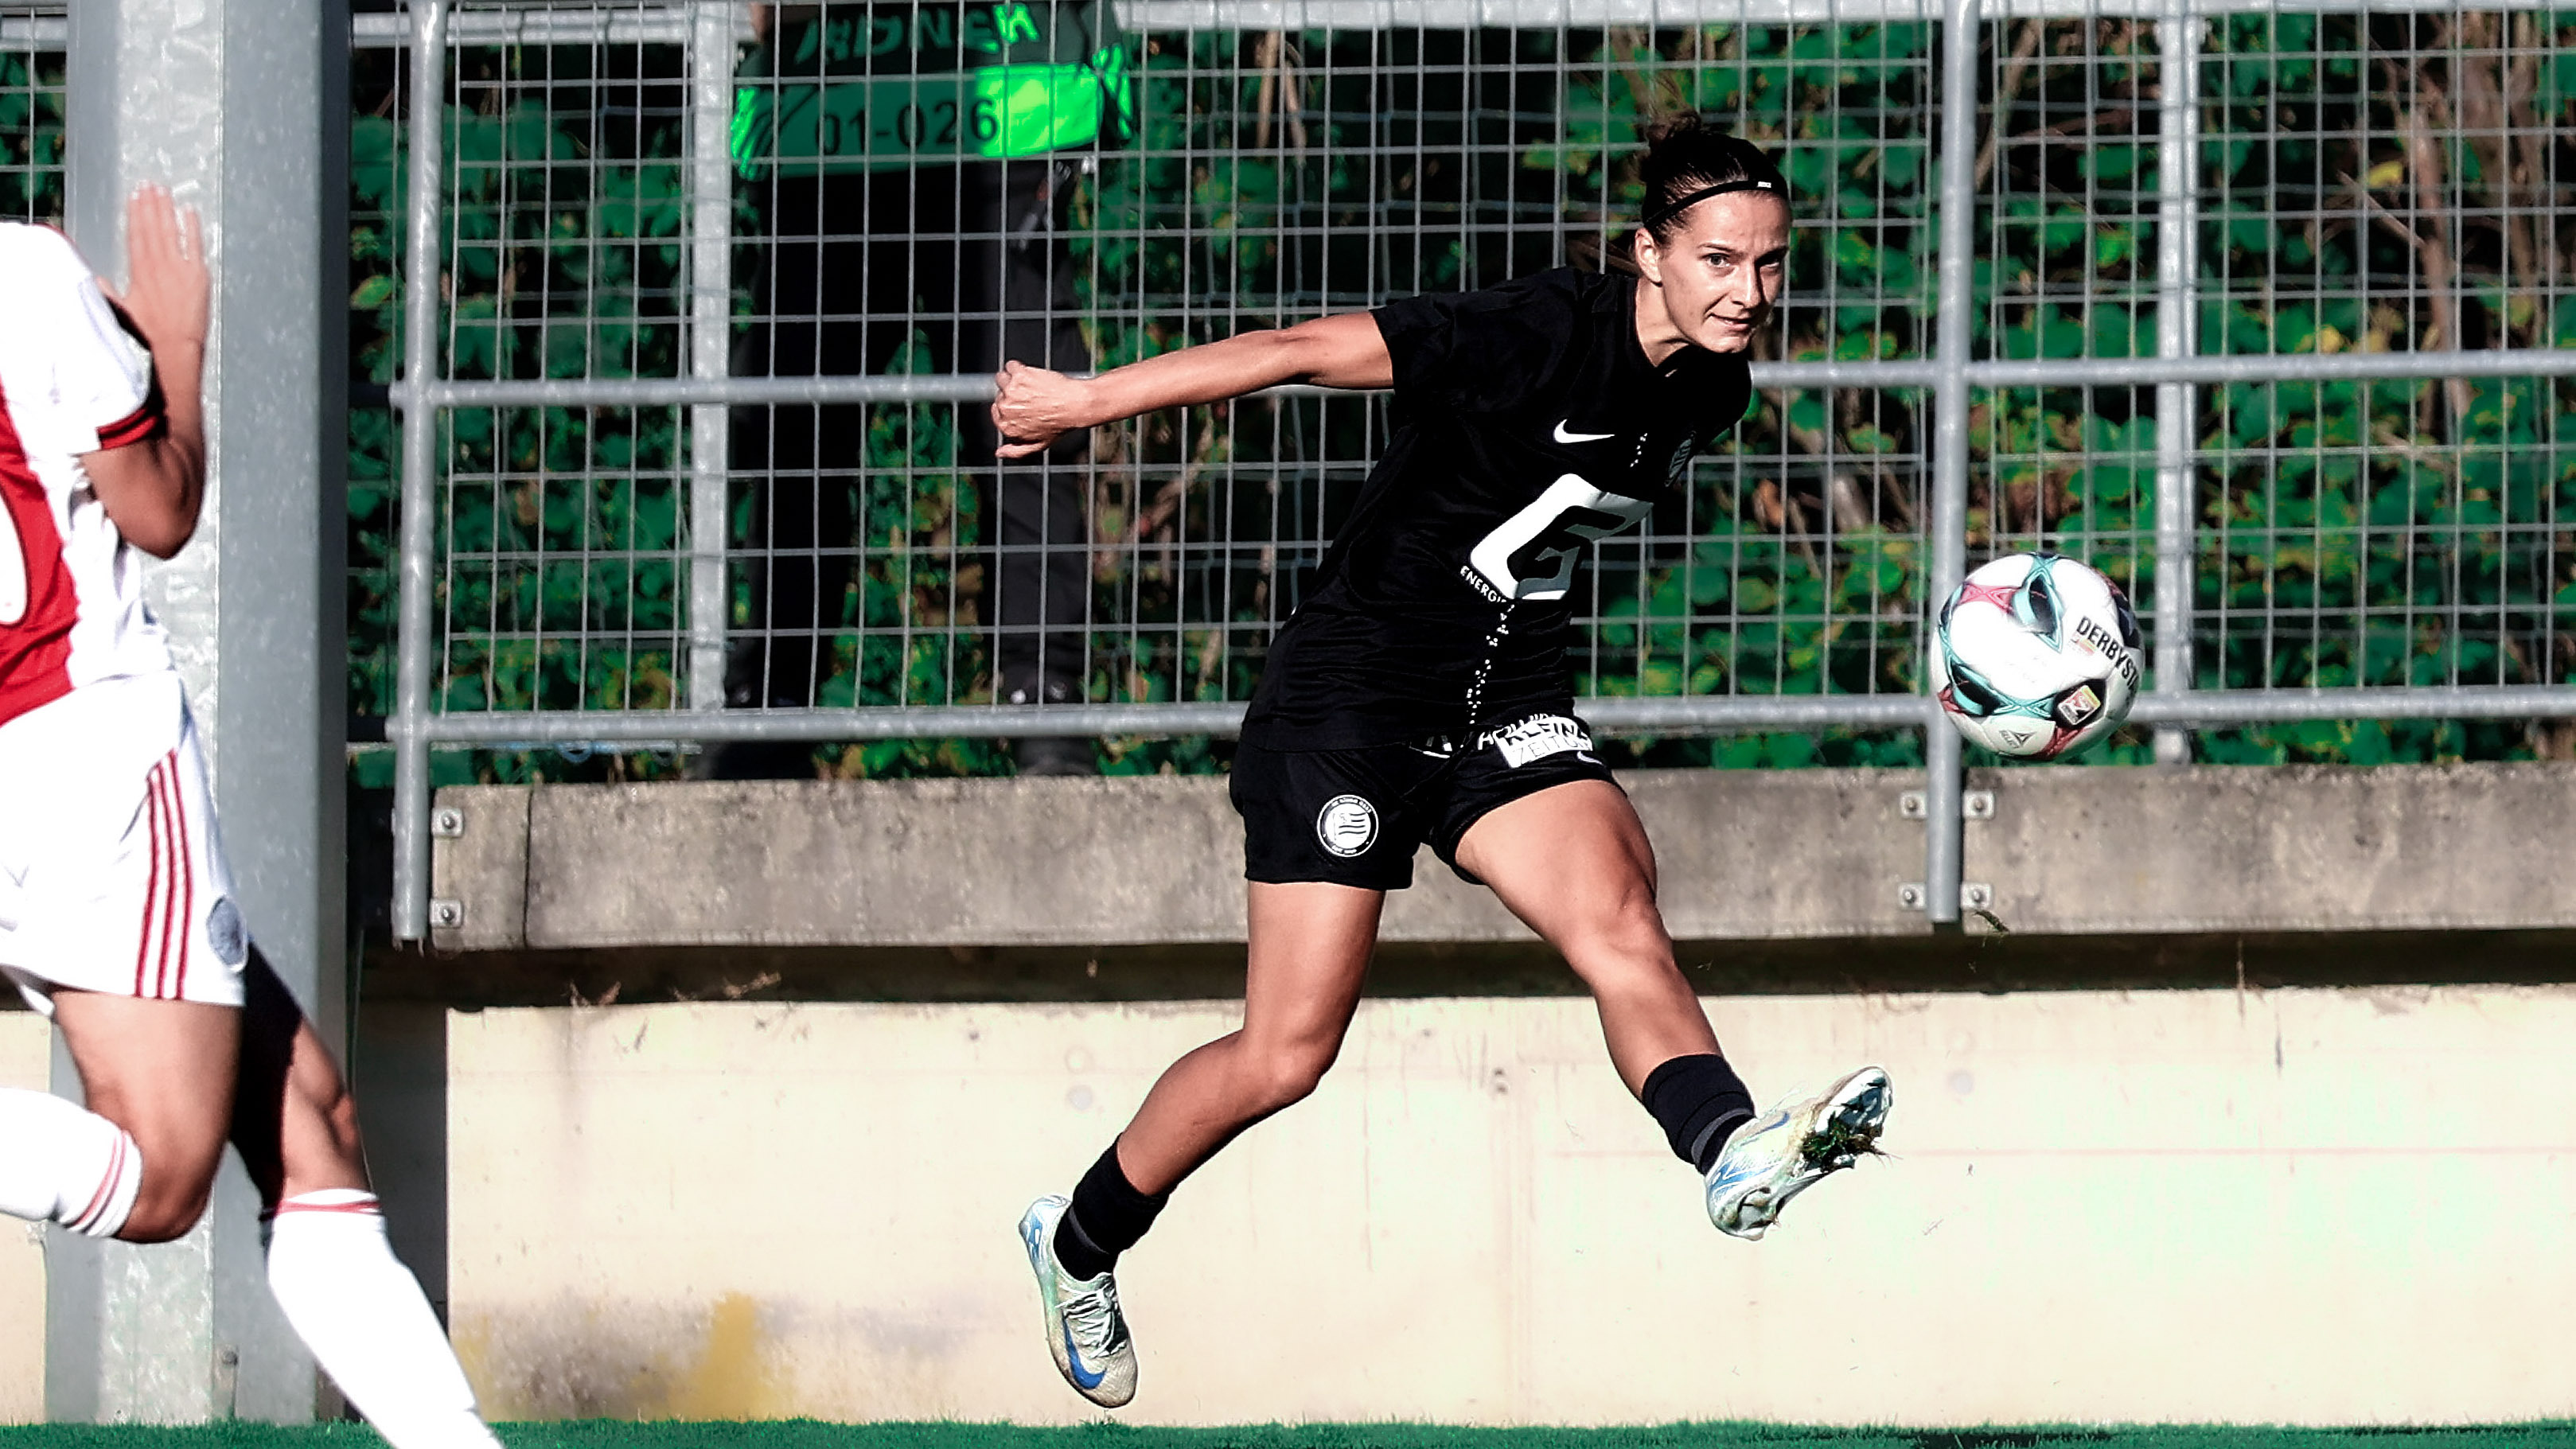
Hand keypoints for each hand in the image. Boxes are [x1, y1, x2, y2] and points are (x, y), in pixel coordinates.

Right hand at [98, 184, 206, 358]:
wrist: (174, 348)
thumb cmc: (148, 334)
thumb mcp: (121, 310)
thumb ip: (108, 291)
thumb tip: (97, 279)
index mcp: (139, 271)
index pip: (136, 234)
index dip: (135, 213)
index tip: (134, 196)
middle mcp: (159, 265)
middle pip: (153, 227)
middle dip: (150, 204)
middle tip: (148, 184)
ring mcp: (181, 269)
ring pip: (172, 231)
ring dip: (167, 209)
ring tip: (163, 190)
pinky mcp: (200, 277)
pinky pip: (196, 245)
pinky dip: (193, 227)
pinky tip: (190, 211)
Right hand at [991, 360, 1093, 458]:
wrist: (1076, 405)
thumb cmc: (1060, 424)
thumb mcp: (1039, 444)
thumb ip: (1016, 451)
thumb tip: (999, 453)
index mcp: (1007, 427)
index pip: (997, 412)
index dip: (1010, 406)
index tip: (1023, 404)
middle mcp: (1005, 409)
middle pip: (999, 394)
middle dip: (1013, 393)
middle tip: (1033, 396)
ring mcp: (1011, 390)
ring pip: (1002, 378)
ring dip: (1014, 379)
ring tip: (1032, 384)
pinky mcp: (1019, 375)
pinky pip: (1011, 366)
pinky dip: (1019, 367)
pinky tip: (1033, 375)